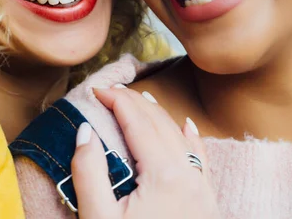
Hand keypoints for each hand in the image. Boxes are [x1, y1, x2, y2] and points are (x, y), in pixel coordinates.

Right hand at [71, 87, 219, 218]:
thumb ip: (89, 171)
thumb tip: (84, 130)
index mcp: (164, 175)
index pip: (137, 121)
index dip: (116, 100)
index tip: (96, 90)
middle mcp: (188, 175)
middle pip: (158, 122)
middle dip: (133, 102)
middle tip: (110, 93)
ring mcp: (202, 188)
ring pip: (179, 135)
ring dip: (157, 115)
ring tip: (138, 101)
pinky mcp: (206, 202)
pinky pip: (200, 158)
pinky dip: (189, 137)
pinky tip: (186, 125)